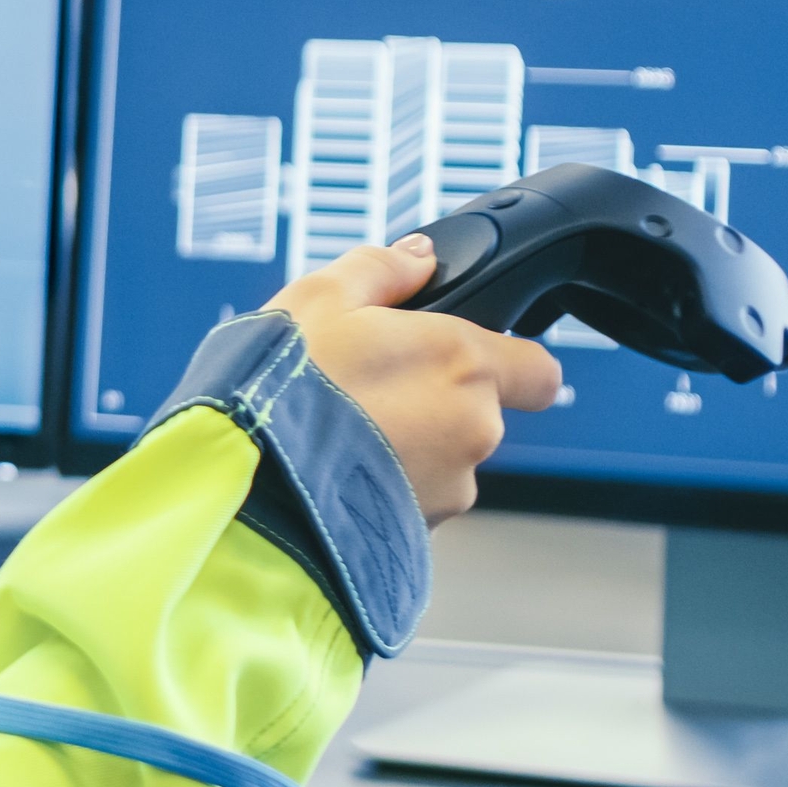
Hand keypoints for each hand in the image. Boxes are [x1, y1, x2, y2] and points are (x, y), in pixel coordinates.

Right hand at [268, 235, 561, 525]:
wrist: (249, 486)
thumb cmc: (283, 388)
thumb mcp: (318, 298)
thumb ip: (380, 269)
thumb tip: (417, 257)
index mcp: (462, 362)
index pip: (539, 369)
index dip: (512, 361)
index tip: (468, 356)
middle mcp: (473, 428)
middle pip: (477, 409)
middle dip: (431, 398)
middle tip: (366, 386)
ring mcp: (450, 486)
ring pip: (444, 457)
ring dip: (408, 445)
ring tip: (340, 433)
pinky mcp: (420, 530)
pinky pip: (413, 498)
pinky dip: (385, 483)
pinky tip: (334, 468)